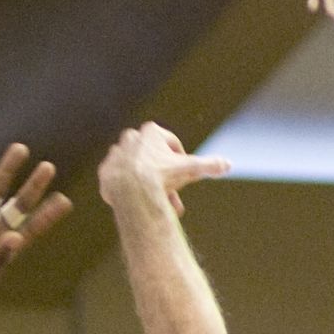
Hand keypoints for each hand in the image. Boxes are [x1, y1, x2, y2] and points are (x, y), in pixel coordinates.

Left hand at [98, 122, 229, 216]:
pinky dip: (126, 190)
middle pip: (152, 157)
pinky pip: (118, 181)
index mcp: (151, 132)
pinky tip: (135, 201)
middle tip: (170, 194)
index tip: (183, 175)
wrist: (132, 191)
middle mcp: (130, 138)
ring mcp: (116, 155)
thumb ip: (209, 165)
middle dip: (162, 175)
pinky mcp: (105, 172)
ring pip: (135, 169)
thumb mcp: (190, 169)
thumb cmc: (162, 176)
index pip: (171, 143)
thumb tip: (229, 164)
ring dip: (144, 182)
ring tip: (154, 200)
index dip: (180, 160)